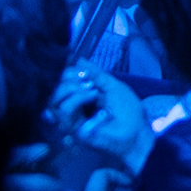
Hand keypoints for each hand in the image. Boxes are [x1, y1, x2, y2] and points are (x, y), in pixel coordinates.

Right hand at [53, 62, 156, 179]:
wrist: (137, 130)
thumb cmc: (128, 110)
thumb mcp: (112, 85)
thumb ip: (95, 74)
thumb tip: (78, 60)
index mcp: (80, 98)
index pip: (60, 84)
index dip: (66, 73)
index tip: (82, 70)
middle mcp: (72, 109)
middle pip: (52, 92)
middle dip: (67, 80)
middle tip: (87, 80)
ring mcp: (71, 120)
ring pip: (54, 102)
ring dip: (72, 90)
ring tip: (92, 89)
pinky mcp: (73, 129)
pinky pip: (64, 113)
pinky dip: (77, 99)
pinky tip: (93, 96)